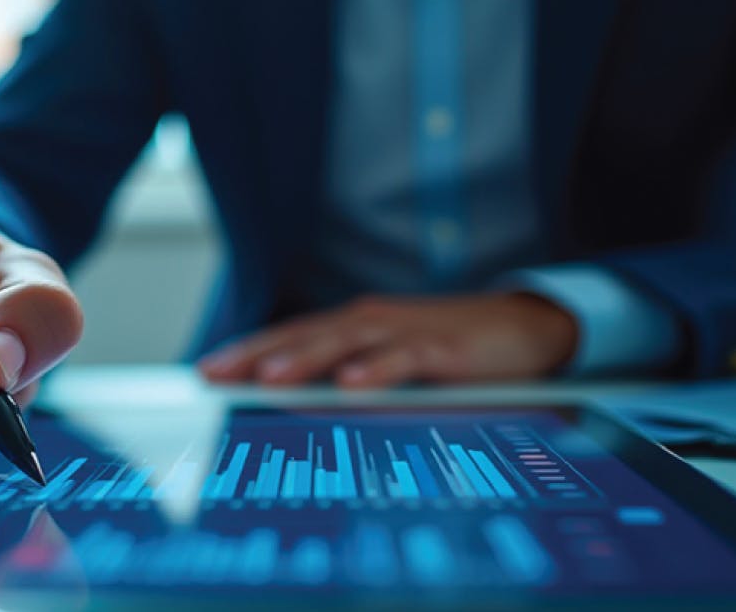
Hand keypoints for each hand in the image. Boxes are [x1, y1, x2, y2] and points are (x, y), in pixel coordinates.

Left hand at [197, 293, 576, 387]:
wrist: (529, 328)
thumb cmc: (452, 352)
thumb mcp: (393, 368)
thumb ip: (352, 385)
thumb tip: (302, 413)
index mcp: (354, 328)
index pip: (290, 338)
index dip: (248, 351)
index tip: (206, 371)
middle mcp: (371, 323)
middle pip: (304, 337)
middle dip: (257, 355)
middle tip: (215, 374)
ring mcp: (405, 332)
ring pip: (345, 343)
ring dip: (305, 359)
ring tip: (268, 379)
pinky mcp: (444, 348)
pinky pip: (405, 358)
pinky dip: (377, 370)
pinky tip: (352, 385)